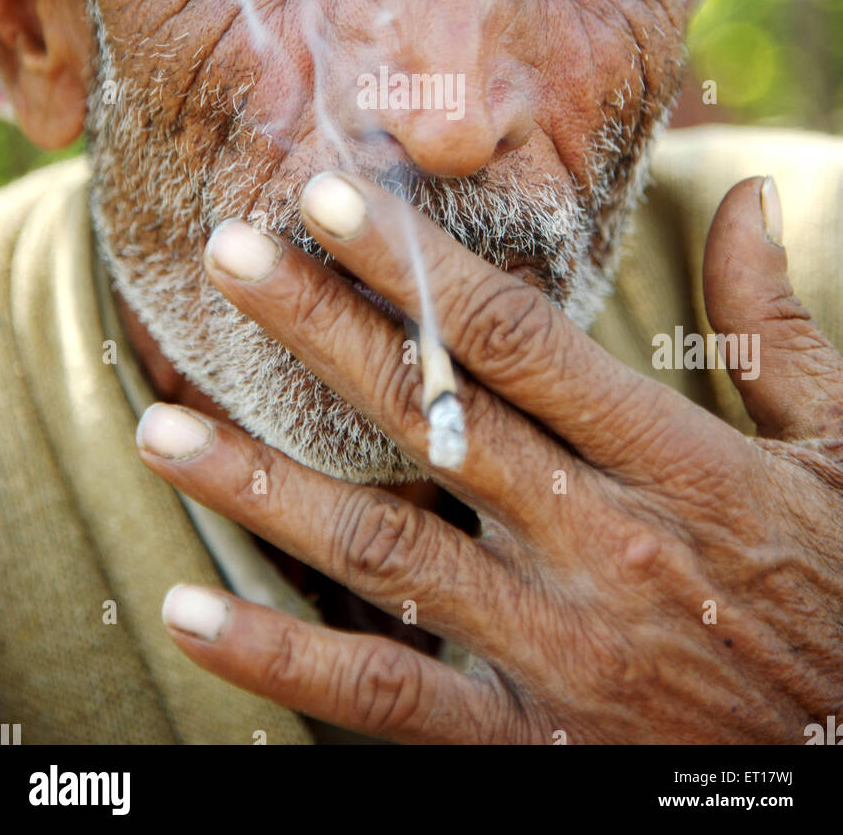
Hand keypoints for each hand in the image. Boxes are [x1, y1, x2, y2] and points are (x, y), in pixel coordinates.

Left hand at [137, 171, 842, 743]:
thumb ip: (775, 323)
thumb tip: (755, 191)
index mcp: (675, 464)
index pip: (519, 340)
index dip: (413, 267)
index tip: (330, 201)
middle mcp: (603, 549)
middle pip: (431, 419)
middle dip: (318, 331)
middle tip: (226, 260)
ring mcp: (560, 654)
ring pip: (383, 554)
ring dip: (263, 487)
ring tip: (161, 427)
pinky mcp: (535, 746)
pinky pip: (389, 700)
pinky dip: (282, 659)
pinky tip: (192, 615)